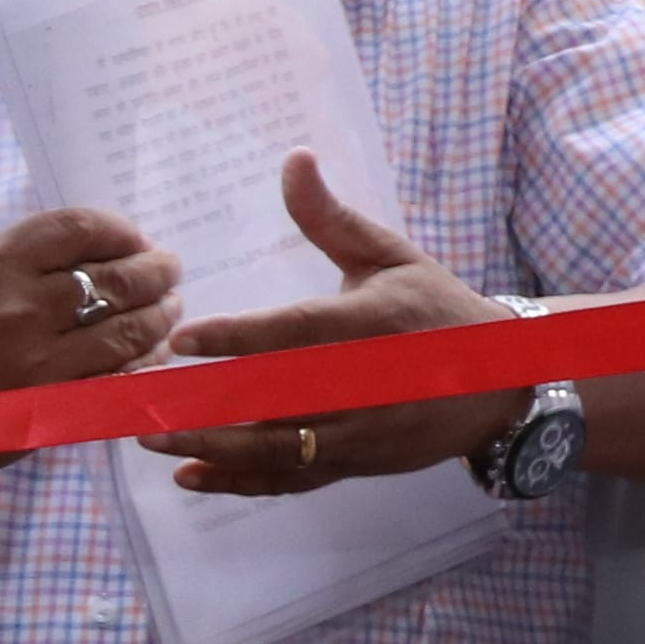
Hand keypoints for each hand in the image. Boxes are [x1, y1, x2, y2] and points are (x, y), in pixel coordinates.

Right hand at [0, 204, 179, 459]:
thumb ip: (10, 268)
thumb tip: (77, 254)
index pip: (75, 229)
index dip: (118, 230)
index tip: (133, 238)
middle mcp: (20, 309)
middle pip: (115, 277)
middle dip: (154, 270)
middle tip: (168, 269)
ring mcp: (41, 360)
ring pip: (127, 328)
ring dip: (159, 315)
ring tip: (169, 308)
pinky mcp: (56, 403)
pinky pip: (119, 376)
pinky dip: (144, 360)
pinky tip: (152, 351)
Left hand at [155, 155, 519, 495]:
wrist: (501, 382)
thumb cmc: (434, 308)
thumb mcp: (390, 255)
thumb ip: (331, 218)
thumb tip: (293, 159)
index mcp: (371, 325)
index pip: (297, 333)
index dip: (238, 338)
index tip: (181, 339)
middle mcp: (364, 386)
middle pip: (277, 402)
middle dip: (207, 406)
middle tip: (142, 402)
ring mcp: (360, 433)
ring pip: (278, 451)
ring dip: (212, 449)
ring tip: (153, 438)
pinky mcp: (356, 464)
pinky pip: (292, 481)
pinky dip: (241, 484)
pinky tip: (191, 477)